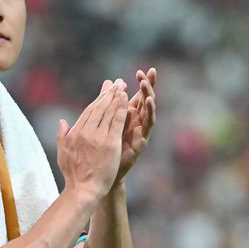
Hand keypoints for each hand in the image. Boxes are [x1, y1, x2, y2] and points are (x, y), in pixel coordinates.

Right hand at [57, 79, 127, 204]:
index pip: (88, 111)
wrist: (84, 189)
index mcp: (74, 133)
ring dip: (116, 97)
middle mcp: (85, 132)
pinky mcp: (110, 143)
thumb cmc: (74, 175)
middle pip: (98, 108)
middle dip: (108, 93)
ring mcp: (98, 137)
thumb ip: (63, 135)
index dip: (98, 99)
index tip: (104, 91)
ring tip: (122, 87)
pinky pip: (117, 121)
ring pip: (108, 112)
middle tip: (116, 83)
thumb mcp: (63, 153)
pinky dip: (121, 109)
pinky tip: (126, 100)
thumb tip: (62, 122)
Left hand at [110, 67, 156, 187]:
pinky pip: (148, 125)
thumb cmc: (99, 152)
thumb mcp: (99, 124)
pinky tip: (149, 101)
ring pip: (147, 110)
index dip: (140, 84)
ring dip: (148, 96)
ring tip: (145, 83)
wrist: (99, 177)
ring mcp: (139, 132)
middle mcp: (135, 123)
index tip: (141, 70)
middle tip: (148, 71)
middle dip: (147, 86)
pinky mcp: (141, 141)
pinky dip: (149, 112)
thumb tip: (107, 83)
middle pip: (144, 100)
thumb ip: (103, 105)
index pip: (135, 97)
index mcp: (125, 117)